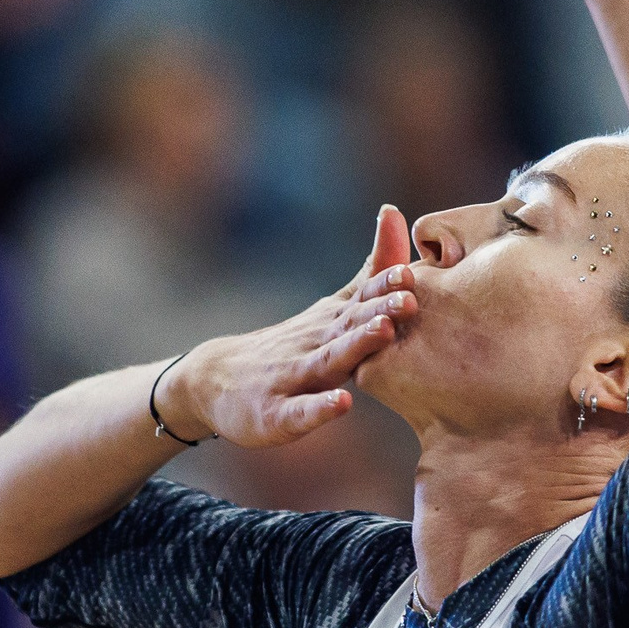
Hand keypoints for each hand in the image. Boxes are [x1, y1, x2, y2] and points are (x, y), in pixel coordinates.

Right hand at [161, 206, 415, 448]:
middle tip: (409, 299)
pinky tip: (342, 405)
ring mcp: (293, 378)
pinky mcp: (276, 414)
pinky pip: (299, 413)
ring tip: (382, 333)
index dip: (385, 286)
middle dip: (378, 311)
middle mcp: (313, 344)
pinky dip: (319, 409)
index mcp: (332, 323)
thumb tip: (393, 214)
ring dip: (354, 347)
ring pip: (327, 362)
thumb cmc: (291, 345)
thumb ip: (368, 272)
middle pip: (348, 325)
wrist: (216, 380)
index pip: (361, 299)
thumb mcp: (332, 309)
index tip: (412, 271)